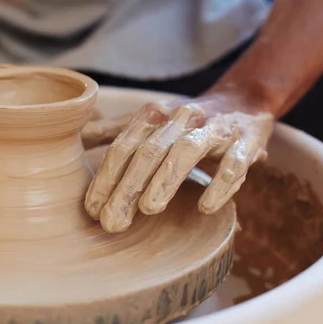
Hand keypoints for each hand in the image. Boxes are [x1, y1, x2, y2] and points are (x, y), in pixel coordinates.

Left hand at [83, 93, 273, 232]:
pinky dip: (220, 185)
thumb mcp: (148, 121)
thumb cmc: (184, 122)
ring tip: (149, 209)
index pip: (122, 147)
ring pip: (186, 151)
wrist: (242, 101)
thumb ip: (114, 132)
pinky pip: (233, 163)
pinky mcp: (245, 142)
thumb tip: (77, 139)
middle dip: (128, 187)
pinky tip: (204, 207)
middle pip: (148, 152)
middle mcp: (179, 119)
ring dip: (166, 180)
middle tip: (112, 222)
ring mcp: (213, 129)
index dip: (105, 178)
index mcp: (153, 115)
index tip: (91, 210)